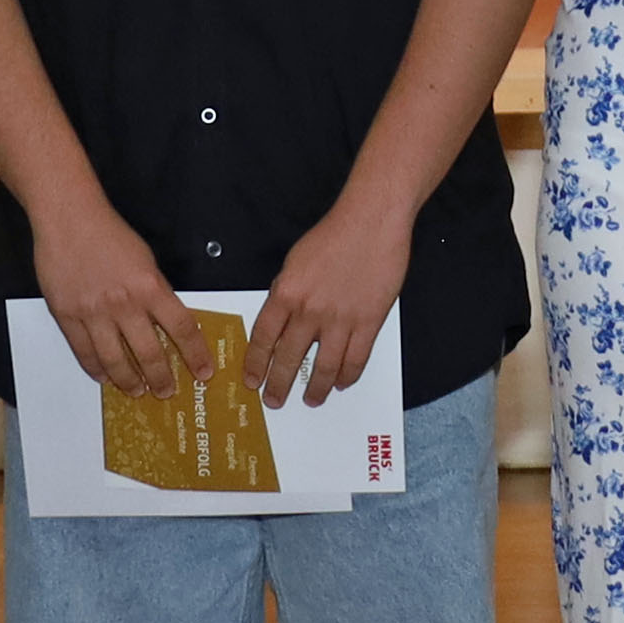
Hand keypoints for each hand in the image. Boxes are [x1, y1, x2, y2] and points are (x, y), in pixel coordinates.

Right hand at [34, 199, 199, 398]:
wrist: (69, 218)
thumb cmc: (108, 233)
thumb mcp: (145, 259)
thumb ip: (155, 291)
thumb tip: (164, 321)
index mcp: (150, 287)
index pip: (182, 328)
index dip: (196, 355)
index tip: (203, 372)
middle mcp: (124, 304)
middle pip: (149, 353)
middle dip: (161, 378)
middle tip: (167, 391)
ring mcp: (93, 312)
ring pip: (115, 360)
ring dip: (129, 381)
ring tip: (137, 391)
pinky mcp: (67, 315)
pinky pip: (84, 351)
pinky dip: (96, 368)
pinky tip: (104, 377)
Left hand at [249, 193, 411, 410]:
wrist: (371, 222)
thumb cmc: (334, 235)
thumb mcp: (294, 262)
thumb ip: (286, 293)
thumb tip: (281, 318)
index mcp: (286, 294)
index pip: (263, 339)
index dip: (255, 364)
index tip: (252, 380)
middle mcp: (309, 311)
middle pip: (288, 358)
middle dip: (279, 384)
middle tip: (274, 400)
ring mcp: (340, 320)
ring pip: (323, 367)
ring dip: (314, 389)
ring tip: (311, 399)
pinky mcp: (369, 322)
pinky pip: (355, 359)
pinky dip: (347, 376)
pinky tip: (341, 382)